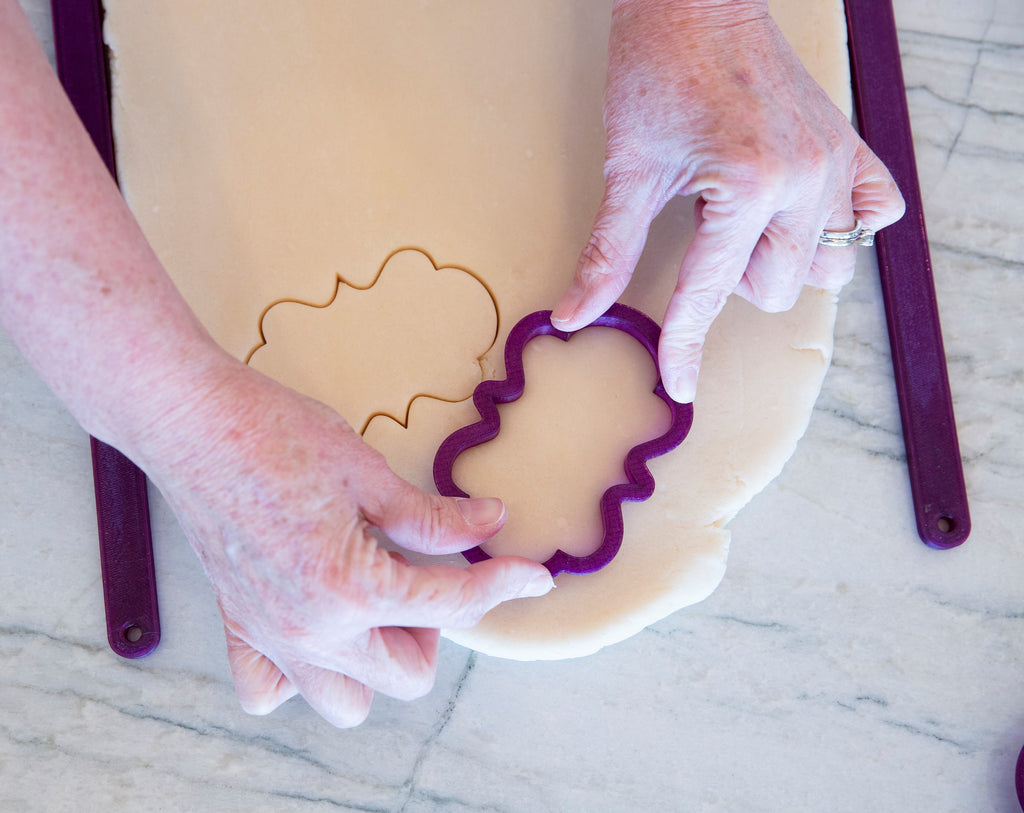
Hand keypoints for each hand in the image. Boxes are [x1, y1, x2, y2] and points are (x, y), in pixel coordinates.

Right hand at [138, 358, 552, 726]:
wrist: (191, 423)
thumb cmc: (274, 437)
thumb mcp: (369, 473)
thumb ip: (434, 517)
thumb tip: (489, 525)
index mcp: (350, 588)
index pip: (452, 604)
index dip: (503, 584)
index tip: (529, 576)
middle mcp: (311, 630)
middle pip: (407, 673)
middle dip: (439, 628)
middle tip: (438, 576)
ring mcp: (272, 635)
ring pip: (347, 700)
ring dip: (379, 663)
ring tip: (384, 606)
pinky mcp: (240, 625)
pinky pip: (274, 688)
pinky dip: (304, 675)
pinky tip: (322, 625)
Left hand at [551, 0, 904, 401]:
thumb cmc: (656, 70)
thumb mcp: (628, 168)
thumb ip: (608, 251)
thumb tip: (577, 315)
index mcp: (746, 186)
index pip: (711, 294)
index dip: (685, 346)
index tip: (678, 385)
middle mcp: (803, 179)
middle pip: (776, 289)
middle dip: (731, 283)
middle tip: (702, 235)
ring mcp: (833, 161)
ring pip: (828, 265)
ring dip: (782, 261)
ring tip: (746, 224)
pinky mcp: (847, 143)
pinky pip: (872, 212)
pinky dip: (841, 227)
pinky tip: (802, 214)